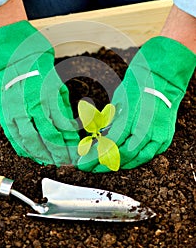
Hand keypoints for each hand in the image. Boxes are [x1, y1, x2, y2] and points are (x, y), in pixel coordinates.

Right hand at [0, 20, 79, 165]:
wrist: (12, 57)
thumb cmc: (38, 69)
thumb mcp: (57, 85)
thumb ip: (63, 108)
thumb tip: (71, 129)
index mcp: (47, 97)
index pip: (61, 128)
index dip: (70, 143)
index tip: (77, 152)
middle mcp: (31, 106)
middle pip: (47, 138)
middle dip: (58, 153)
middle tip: (67, 162)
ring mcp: (16, 111)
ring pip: (30, 141)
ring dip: (42, 155)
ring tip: (51, 162)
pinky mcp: (5, 114)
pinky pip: (14, 137)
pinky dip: (24, 149)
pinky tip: (33, 155)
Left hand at [78, 36, 194, 171]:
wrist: (162, 80)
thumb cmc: (136, 87)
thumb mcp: (117, 102)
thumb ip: (109, 123)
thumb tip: (97, 139)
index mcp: (130, 117)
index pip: (110, 144)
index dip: (95, 156)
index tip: (82, 164)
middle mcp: (146, 129)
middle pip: (122, 155)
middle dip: (104, 164)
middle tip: (91, 167)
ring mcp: (158, 135)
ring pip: (137, 159)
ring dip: (119, 164)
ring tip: (104, 166)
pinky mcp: (165, 138)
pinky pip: (149, 155)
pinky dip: (135, 160)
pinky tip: (124, 161)